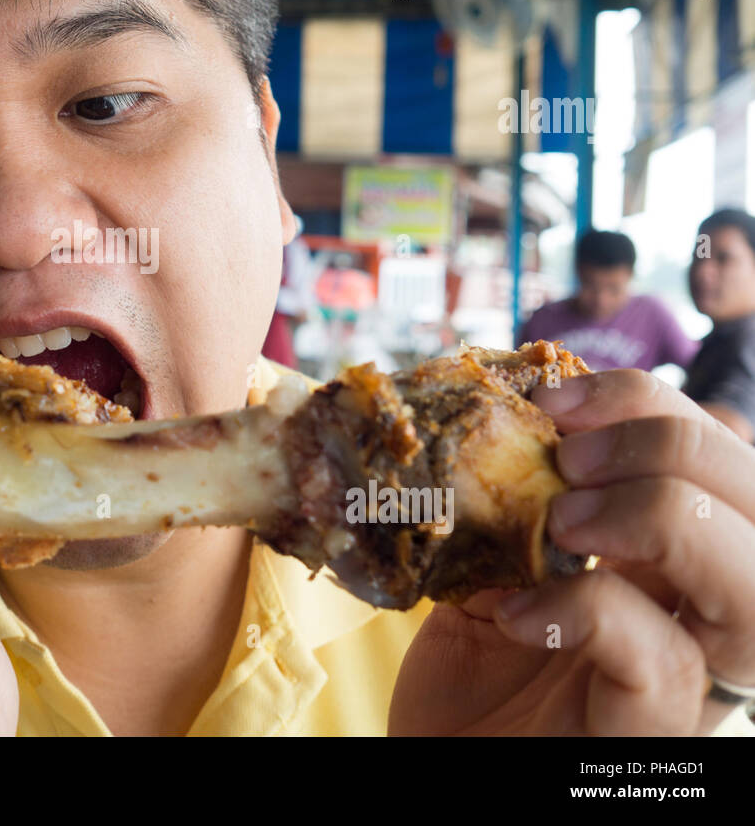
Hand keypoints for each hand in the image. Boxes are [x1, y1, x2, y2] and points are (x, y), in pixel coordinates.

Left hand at [390, 369, 754, 734]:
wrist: (440, 764)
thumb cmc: (473, 669)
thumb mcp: (492, 561)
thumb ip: (516, 499)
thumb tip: (497, 411)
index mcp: (672, 556)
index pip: (724, 455)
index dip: (656, 407)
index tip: (557, 399)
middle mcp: (698, 608)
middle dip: (674, 442)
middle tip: (568, 453)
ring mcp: (690, 675)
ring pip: (753, 585)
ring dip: (665, 519)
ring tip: (565, 521)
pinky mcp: (649, 733)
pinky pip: (664, 663)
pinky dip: (591, 613)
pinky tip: (516, 612)